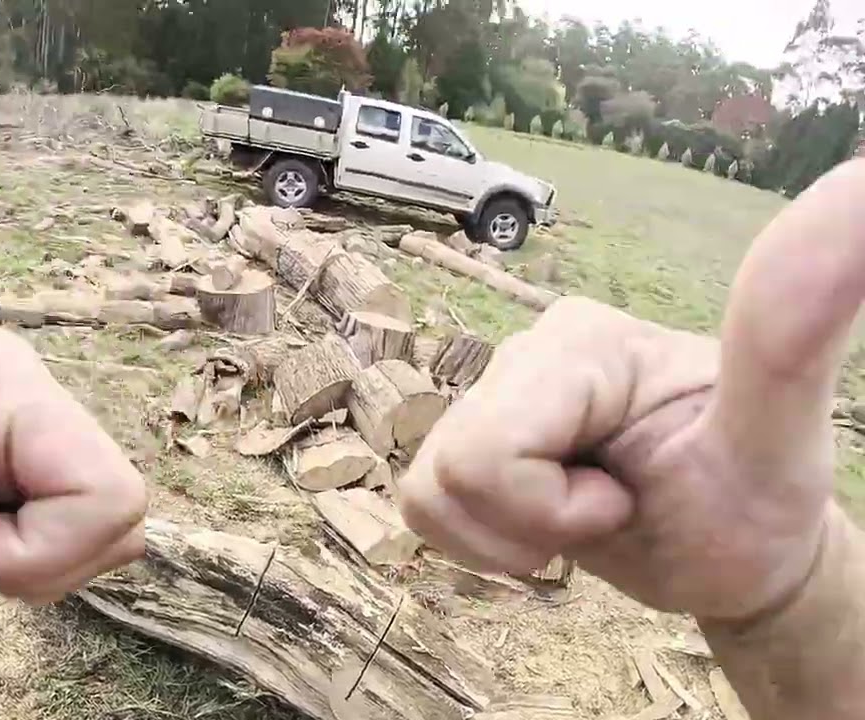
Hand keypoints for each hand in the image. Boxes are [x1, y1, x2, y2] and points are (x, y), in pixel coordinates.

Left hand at [0, 139, 145, 644]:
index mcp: (3, 370)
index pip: (101, 491)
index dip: (27, 548)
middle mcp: (34, 392)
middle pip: (118, 513)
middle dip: (31, 561)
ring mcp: (46, 437)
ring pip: (119, 534)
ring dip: (36, 571)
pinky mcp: (49, 481)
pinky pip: (107, 548)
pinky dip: (43, 574)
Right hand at [400, 159, 864, 621]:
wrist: (737, 554)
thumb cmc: (757, 504)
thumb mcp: (776, 439)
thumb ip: (787, 333)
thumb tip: (860, 183)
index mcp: (580, 340)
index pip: (491, 450)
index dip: (551, 508)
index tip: (628, 497)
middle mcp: (529, 352)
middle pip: (454, 469)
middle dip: (529, 523)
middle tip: (609, 509)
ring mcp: (495, 393)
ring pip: (428, 488)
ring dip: (501, 537)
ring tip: (580, 518)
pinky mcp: (475, 434)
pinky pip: (421, 497)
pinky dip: (474, 539)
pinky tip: (539, 526)